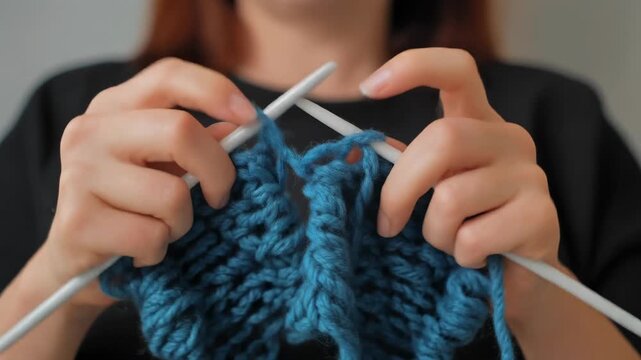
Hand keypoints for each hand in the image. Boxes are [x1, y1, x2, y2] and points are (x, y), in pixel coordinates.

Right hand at [40, 58, 255, 306]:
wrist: (76, 261)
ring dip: (182, 223)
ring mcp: (79, 175)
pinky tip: (141, 251)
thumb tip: (238, 129)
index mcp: (114, 108)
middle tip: (219, 197)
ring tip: (162, 228)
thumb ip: (198, 143)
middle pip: (181, 132)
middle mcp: (91, 132)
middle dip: (217, 171)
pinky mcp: (78, 222)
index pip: (170, 76)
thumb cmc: (131, 207)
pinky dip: (158, 251)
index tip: (250, 119)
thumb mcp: (165, 167)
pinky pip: (151, 236)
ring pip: (172, 195)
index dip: (217, 91)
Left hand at [360, 48, 560, 319]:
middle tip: (387, 223)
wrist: (513, 278)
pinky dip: (460, 256)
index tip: (369, 88)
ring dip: (435, 233)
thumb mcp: (425, 191)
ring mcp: (531, 176)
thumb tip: (352, 152)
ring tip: (450, 242)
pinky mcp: (541, 217)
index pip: (457, 70)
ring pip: (451, 197)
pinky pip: (473, 238)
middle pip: (443, 138)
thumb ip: (395, 167)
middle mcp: (509, 139)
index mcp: (477, 122)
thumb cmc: (462, 225)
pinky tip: (476, 259)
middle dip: (400, 189)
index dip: (414, 67)